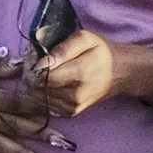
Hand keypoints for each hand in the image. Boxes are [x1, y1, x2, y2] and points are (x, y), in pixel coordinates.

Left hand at [30, 31, 152, 118]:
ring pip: (38, 97)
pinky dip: (42, 93)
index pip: (43, 76)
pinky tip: (50, 82)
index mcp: (80, 74)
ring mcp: (72, 108)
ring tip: (45, 71)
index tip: (34, 56)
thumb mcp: (86, 38)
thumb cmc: (102, 52)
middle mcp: (75, 96)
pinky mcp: (70, 114)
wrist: (120, 73)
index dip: (34, 66)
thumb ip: (63, 49)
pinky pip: (44, 105)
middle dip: (32, 74)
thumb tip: (42, 64)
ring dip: (35, 84)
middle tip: (36, 63)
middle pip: (38, 88)